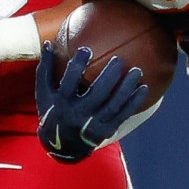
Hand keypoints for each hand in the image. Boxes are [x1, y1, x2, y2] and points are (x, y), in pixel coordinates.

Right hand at [35, 45, 148, 163]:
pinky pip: (122, 114)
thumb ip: (46, 69)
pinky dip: (134, 102)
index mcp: (62, 103)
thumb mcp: (43, 93)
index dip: (78, 66)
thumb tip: (48, 43)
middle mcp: (78, 114)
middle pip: (96, 94)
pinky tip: (144, 88)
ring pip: (113, 105)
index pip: (69, 83)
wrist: (62, 145)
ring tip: (137, 70)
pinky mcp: (106, 130)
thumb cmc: (53, 111)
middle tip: (119, 59)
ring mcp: (93, 124)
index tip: (87, 49)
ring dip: (126, 88)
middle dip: (108, 76)